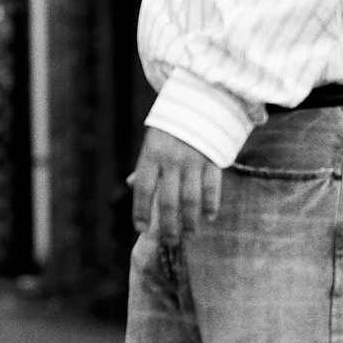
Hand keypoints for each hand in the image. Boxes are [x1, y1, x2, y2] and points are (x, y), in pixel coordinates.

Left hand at [131, 128, 221, 242]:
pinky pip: (212, 188)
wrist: (200, 100)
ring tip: (189, 234)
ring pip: (190, 199)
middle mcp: (171, 160)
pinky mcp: (213, 159)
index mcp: (151, 155)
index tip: (141, 229)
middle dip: (168, 226)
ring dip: (190, 221)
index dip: (140, 211)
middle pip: (167, 201)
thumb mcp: (152, 141)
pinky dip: (210, 205)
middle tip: (170, 241)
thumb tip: (129, 185)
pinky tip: (208, 217)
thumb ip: (145, 165)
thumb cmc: (171, 126)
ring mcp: (193, 160)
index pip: (142, 189)